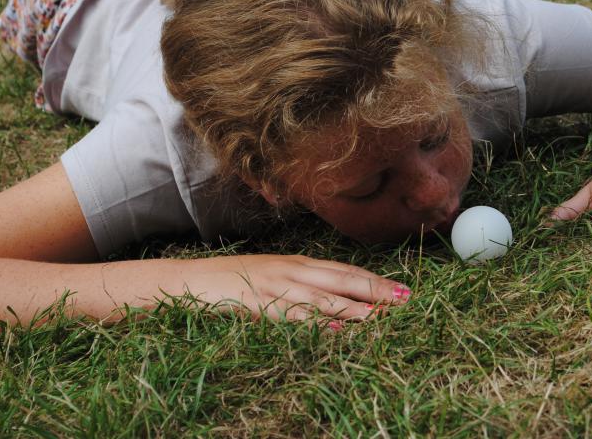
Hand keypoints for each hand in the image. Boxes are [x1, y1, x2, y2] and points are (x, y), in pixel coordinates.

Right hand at [182, 255, 410, 325]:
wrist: (187, 279)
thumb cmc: (229, 281)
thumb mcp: (270, 276)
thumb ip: (298, 284)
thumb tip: (331, 301)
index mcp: (296, 263)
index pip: (343, 270)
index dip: (373, 279)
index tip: (400, 289)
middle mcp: (290, 270)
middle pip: (340, 280)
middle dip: (374, 290)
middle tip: (405, 299)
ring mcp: (273, 287)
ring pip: (321, 298)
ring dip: (353, 307)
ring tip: (380, 316)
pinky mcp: (256, 305)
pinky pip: (291, 315)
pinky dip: (315, 322)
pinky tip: (335, 328)